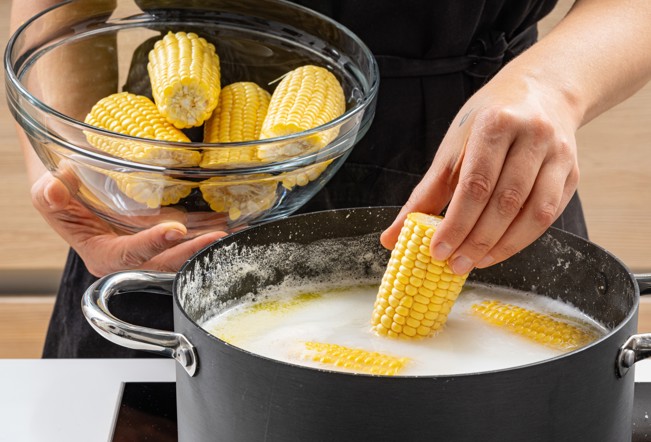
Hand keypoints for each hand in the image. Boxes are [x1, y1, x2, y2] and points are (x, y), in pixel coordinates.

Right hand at [31, 170, 225, 276]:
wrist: (77, 194)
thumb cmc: (62, 196)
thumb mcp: (48, 194)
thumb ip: (50, 197)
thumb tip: (54, 189)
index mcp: (104, 255)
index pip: (130, 255)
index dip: (152, 244)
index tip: (175, 230)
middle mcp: (131, 259)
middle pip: (165, 261)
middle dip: (192, 252)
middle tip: (218, 237)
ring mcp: (150, 250)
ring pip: (183, 254)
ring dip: (209, 245)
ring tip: (235, 232)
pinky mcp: (163, 238)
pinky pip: (190, 239)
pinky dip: (210, 231)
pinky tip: (232, 223)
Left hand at [381, 69, 579, 274]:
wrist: (541, 91)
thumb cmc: (489, 121)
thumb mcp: (452, 148)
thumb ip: (424, 195)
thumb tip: (392, 238)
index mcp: (496, 124)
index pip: (475, 184)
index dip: (456, 223)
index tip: (438, 251)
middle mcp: (532, 136)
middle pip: (505, 201)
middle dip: (477, 240)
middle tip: (455, 265)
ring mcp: (558, 154)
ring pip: (534, 212)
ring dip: (503, 245)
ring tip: (476, 262)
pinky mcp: (573, 172)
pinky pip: (550, 214)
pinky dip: (523, 238)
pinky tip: (500, 249)